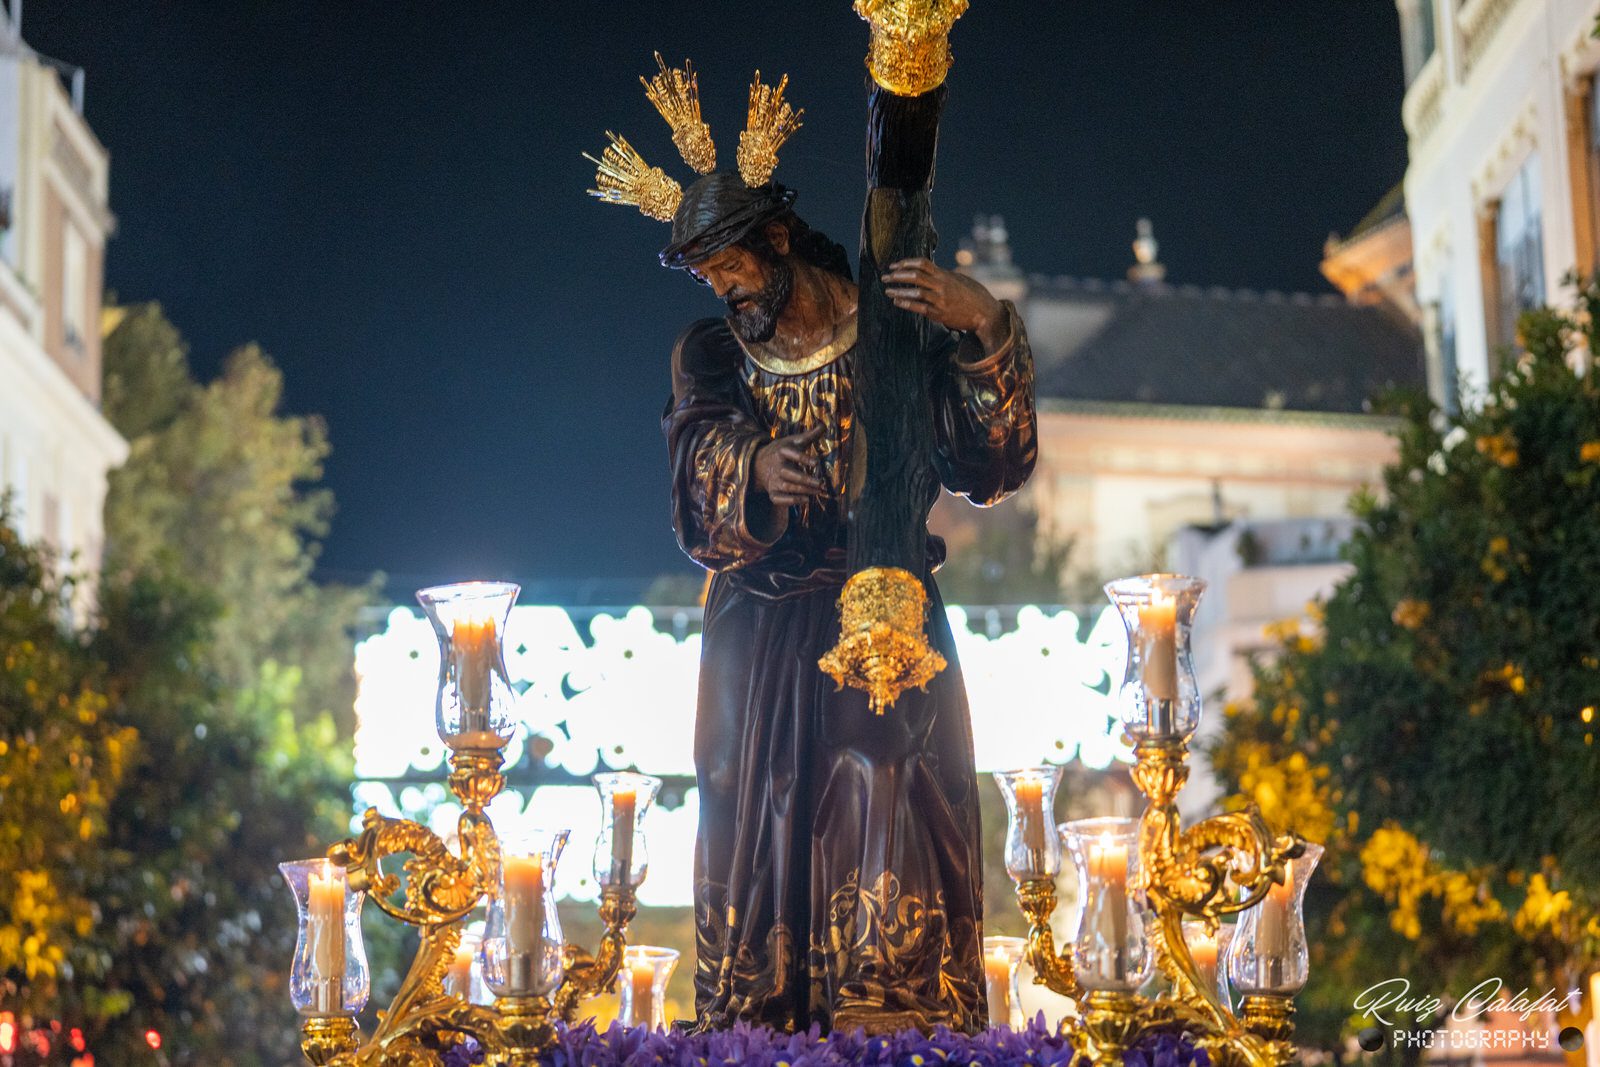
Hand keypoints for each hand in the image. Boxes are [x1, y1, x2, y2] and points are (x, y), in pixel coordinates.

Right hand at [753, 425, 827, 506]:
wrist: (758, 463)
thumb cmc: (781, 451)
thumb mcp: (793, 441)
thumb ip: (809, 435)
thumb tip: (824, 424)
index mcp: (782, 451)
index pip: (793, 454)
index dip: (804, 459)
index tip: (816, 462)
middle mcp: (777, 466)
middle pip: (790, 474)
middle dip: (805, 480)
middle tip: (821, 483)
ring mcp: (773, 480)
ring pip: (787, 487)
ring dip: (803, 490)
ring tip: (818, 491)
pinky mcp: (772, 492)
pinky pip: (779, 499)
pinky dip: (790, 501)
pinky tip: (805, 500)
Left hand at [882, 257, 1004, 345]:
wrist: (985, 314)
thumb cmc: (974, 295)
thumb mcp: (960, 280)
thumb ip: (945, 276)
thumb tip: (932, 272)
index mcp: (945, 275)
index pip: (922, 263)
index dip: (906, 262)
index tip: (894, 265)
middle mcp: (942, 286)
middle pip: (915, 276)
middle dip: (897, 275)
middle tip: (885, 277)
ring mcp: (940, 300)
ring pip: (915, 292)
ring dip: (899, 291)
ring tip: (888, 290)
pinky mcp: (939, 314)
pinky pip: (919, 308)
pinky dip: (906, 304)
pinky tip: (897, 302)